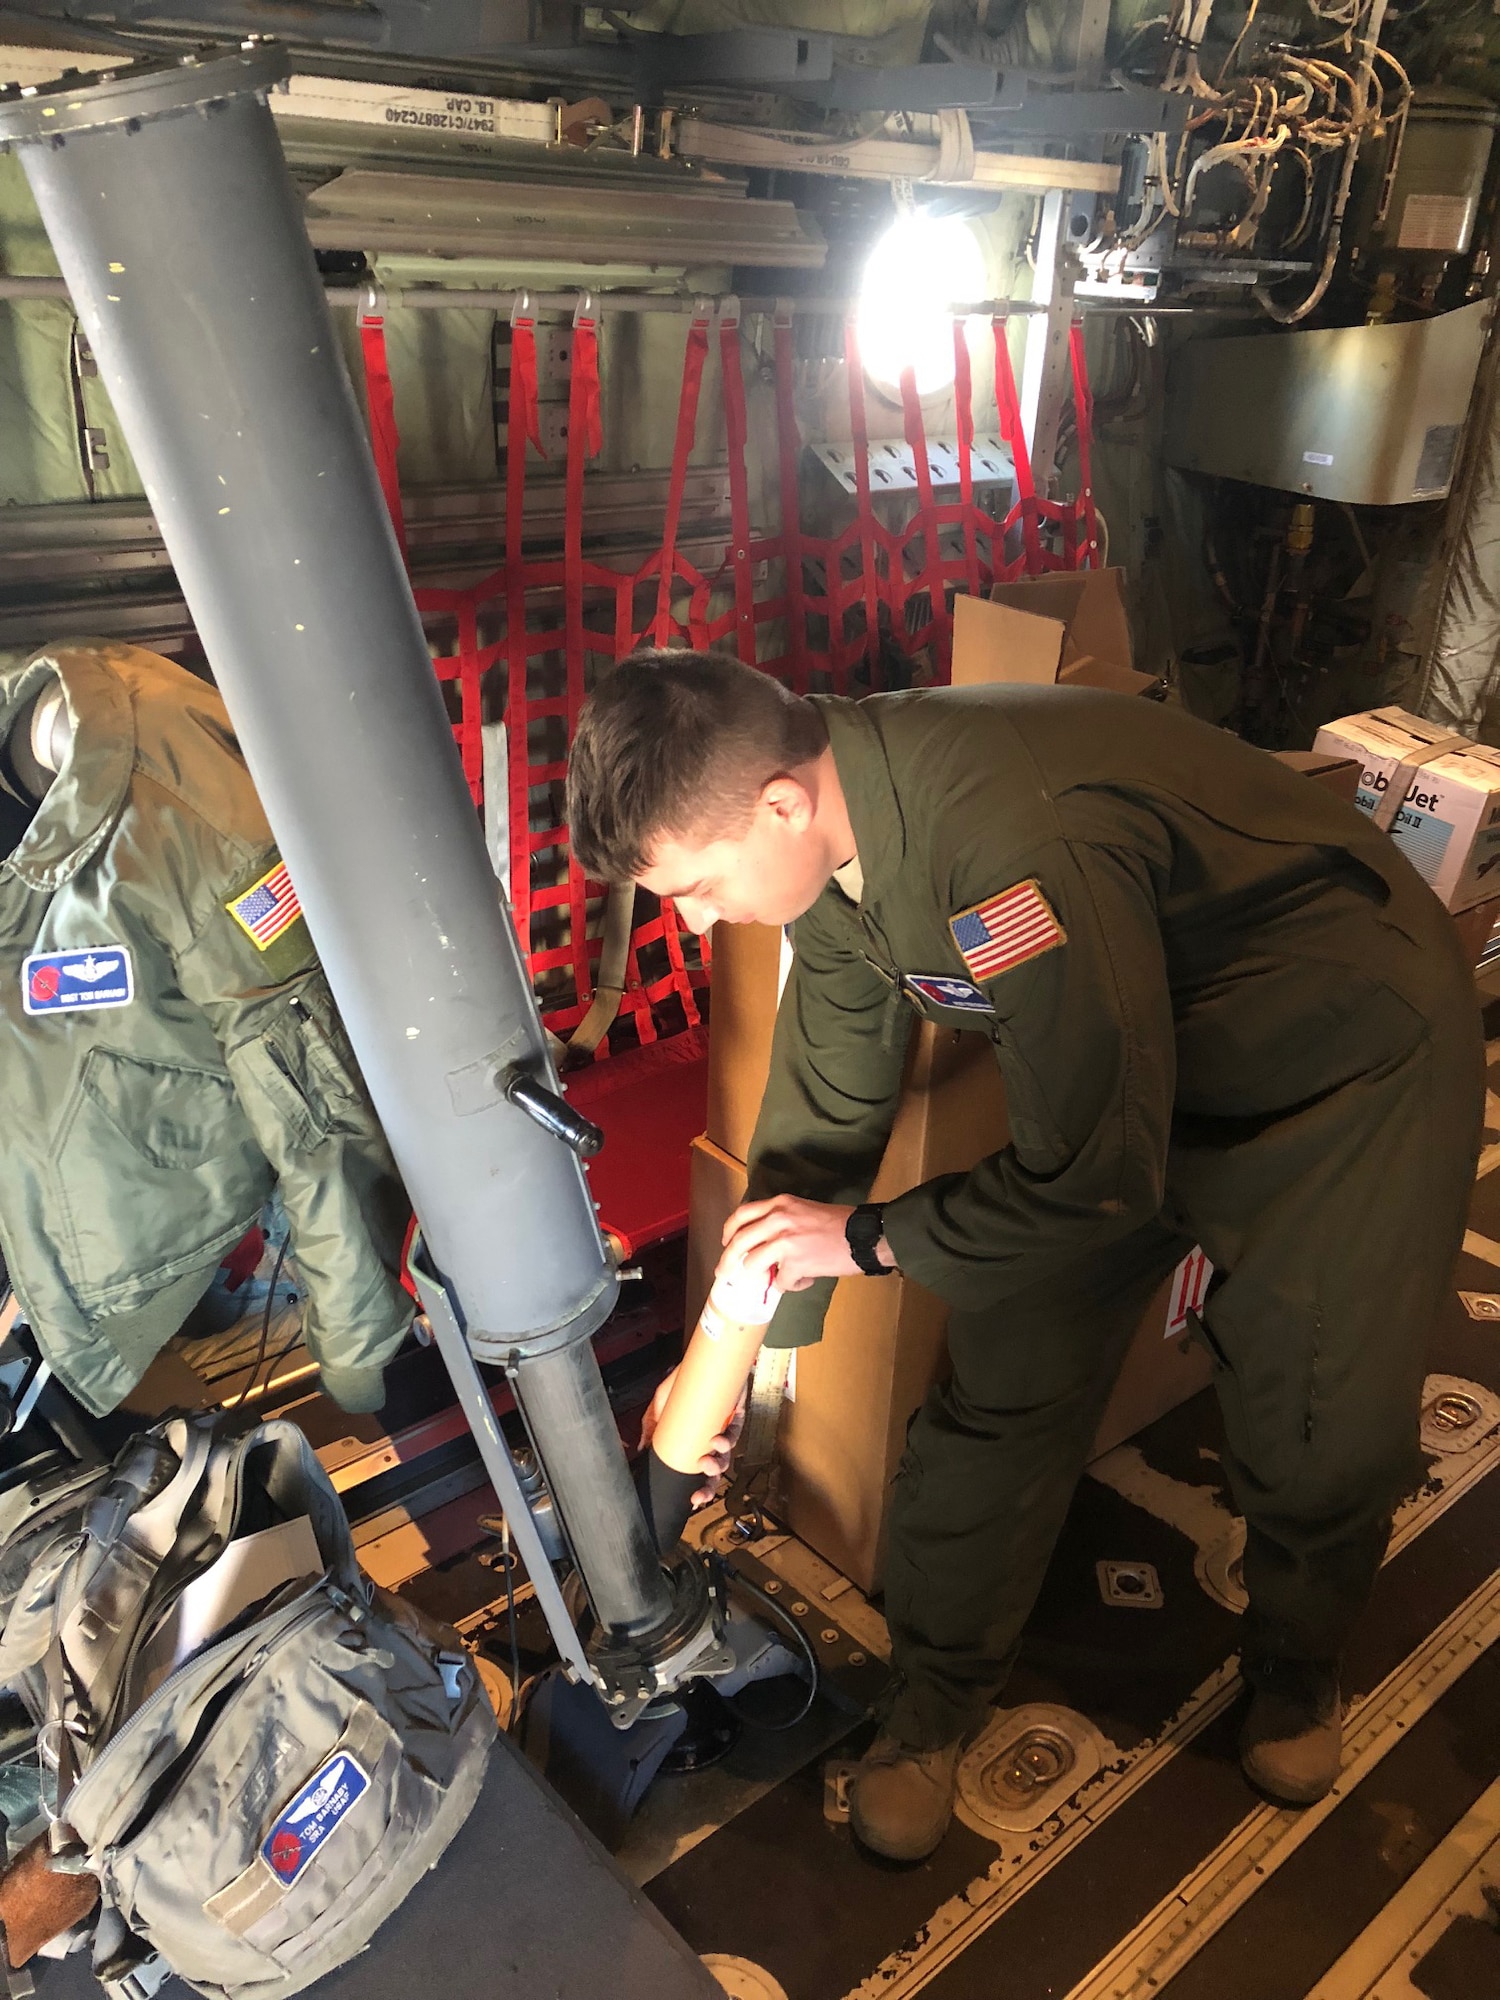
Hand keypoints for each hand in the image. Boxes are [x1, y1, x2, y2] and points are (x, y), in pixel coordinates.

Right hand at [640, 1369, 746, 1507]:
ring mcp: (725, 1429)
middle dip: (709, 1487)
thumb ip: (651, 1426)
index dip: (700, 1489)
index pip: (699, 1472)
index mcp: (695, 1442)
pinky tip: (716, 1440)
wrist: (702, 1358)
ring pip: (727, 1456)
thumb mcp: (660, 1404)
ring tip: (706, 1461)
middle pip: (715, 1472)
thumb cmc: (683, 1383)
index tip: (692, 1502)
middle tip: (699, 1494)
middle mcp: (712, 1440)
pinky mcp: (737, 1415)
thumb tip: (642, 1450)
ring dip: (717, 1465)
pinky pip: (735, 1434)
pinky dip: (726, 1441)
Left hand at [722, 1194, 892, 1291]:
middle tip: (724, 1273)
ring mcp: (785, 1242)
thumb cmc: (838, 1222)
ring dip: (765, 1275)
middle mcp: (777, 1220)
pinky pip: (782, 1282)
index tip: (725, 1243)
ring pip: (754, 1265)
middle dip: (727, 1262)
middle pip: (739, 1242)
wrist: (863, 1235)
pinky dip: (792, 1285)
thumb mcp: (803, 1210)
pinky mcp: (795, 1264)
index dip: (729, 1231)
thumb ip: (780, 1221)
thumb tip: (763, 1243)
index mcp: (779, 1204)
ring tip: (783, 1276)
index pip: (742, 1215)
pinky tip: (807, 1278)